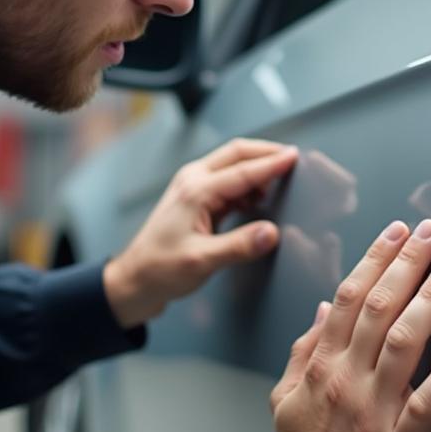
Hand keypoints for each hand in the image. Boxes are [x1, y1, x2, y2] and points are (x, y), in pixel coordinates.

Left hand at [103, 139, 298, 327]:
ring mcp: (193, 188)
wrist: (135, 279)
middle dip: (266, 153)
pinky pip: (227, 181)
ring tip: (280, 183)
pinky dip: (247, 184)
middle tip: (294, 158)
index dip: (272, 164)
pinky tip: (258, 199)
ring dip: (256, 168)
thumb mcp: (202, 261)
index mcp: (196, 191)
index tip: (295, 157)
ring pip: (232, 165)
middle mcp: (193, 181)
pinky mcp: (196, 199)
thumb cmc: (161, 269)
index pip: (243, 171)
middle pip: (236, 154)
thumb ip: (239, 246)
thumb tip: (272, 233)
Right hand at [268, 218, 430, 431]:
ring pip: (402, 343)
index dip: (375, 259)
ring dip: (428, 301)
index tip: (396, 232)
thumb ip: (305, 348)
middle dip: (406, 263)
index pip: (348, 297)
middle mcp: (347, 379)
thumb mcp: (285, 395)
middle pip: (377, 307)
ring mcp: (373, 411)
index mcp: (322, 364)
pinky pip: (424, 405)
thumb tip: (323, 308)